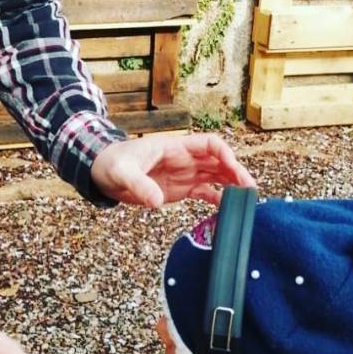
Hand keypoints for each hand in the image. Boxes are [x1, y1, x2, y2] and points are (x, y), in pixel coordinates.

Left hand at [90, 134, 255, 207]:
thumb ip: (139, 185)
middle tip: (249, 189)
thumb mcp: (122, 173)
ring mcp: (185, 174)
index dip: (223, 154)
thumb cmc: (112, 164)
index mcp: (176, 147)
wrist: (102, 173)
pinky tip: (228, 209)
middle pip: (219, 161)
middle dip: (236, 172)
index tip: (231, 168)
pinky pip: (205, 192)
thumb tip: (155, 201)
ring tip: (246, 199)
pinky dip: (218, 199)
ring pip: (216, 176)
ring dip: (232, 185)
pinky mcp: (181, 189)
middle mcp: (185, 159)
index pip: (209, 144)